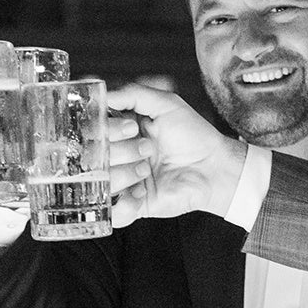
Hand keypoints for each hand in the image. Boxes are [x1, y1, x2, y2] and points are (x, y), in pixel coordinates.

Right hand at [103, 84, 246, 225]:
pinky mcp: (135, 206)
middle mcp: (117, 158)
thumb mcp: (166, 104)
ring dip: (123, 174)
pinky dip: (124, 204)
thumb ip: (133, 94)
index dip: (106, 130)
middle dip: (120, 151)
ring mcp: (124, 183)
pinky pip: (113, 213)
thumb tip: (105, 94)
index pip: (92, 132)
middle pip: (92, 158)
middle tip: (147, 148)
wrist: (215, 166)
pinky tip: (141, 193)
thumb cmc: (194, 134)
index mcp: (120, 134)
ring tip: (146, 169)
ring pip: (100, 183)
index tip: (131, 127)